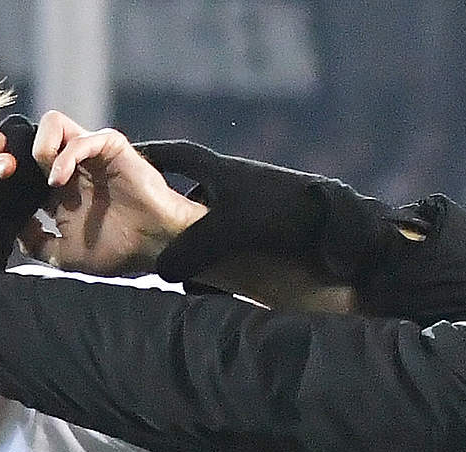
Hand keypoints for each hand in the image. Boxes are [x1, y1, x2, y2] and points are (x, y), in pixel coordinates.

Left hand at [0, 110, 205, 275]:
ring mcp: (88, 154)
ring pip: (52, 122)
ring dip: (39, 146)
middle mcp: (68, 166)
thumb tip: (13, 229)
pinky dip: (66, 156)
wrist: (156, 245)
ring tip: (45, 178)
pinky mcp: (108, 146)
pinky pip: (80, 137)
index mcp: (55, 189)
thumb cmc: (118, 251)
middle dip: (5, 145)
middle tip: (2, 169)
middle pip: (24, 135)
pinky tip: (60, 180)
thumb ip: (37, 244)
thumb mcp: (65, 256)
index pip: (17, 165)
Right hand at [131, 141, 421, 283]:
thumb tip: (161, 271)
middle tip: (144, 229)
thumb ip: (191, 249)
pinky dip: (219, 257)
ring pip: (212, 220)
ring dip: (194, 239)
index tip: (122, 161)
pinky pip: (233, 241)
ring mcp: (255, 207)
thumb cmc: (285, 216)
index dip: (148, 156)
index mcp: (222, 170)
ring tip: (176, 265)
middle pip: (190, 190)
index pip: (175, 154)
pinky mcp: (270, 231)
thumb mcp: (230, 230)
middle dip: (167, 209)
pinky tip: (212, 283)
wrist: (342, 227)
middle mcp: (237, 183)